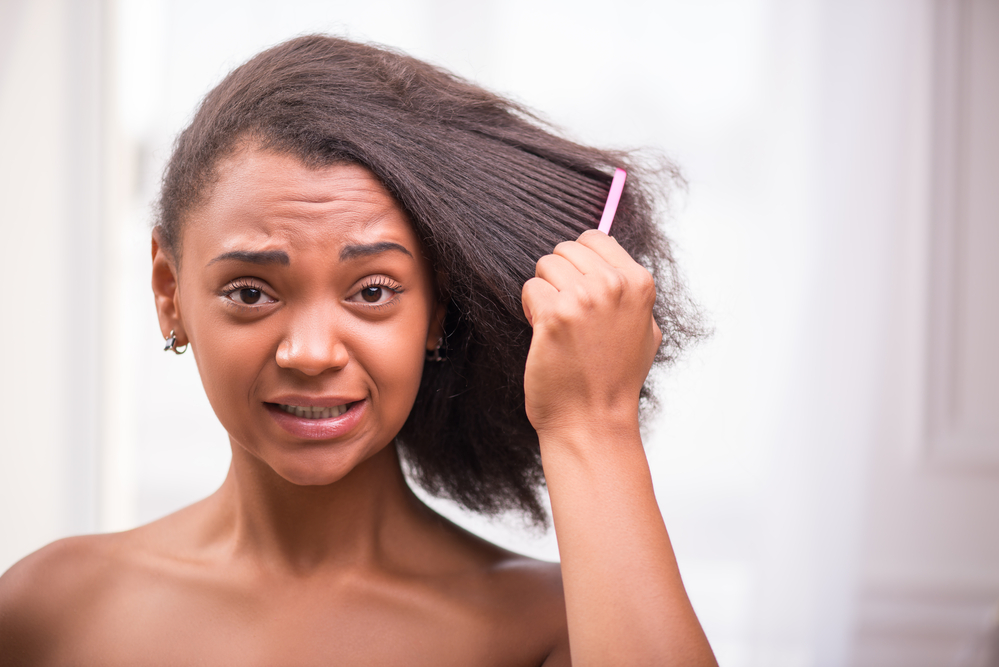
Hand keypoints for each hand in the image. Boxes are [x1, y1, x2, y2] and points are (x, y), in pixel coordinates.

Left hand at [521, 229, 662, 436]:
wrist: (593, 419)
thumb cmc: (614, 379)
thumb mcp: (644, 329)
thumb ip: (630, 292)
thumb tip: (611, 263)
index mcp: (639, 283)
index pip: (595, 238)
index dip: (578, 262)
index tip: (579, 288)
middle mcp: (614, 285)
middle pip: (565, 249)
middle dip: (559, 277)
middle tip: (567, 313)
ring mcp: (584, 298)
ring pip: (545, 266)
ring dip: (544, 293)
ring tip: (557, 325)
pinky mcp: (555, 315)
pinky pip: (530, 289)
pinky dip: (532, 311)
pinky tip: (546, 335)